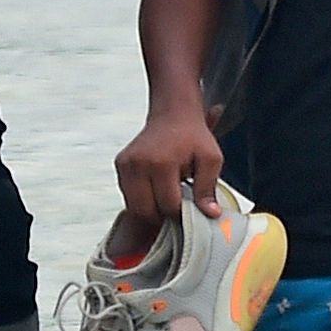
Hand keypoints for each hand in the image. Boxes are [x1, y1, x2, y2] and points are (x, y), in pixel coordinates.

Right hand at [115, 107, 222, 222]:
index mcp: (161, 163)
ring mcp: (126, 165)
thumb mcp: (211, 159)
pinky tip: (157, 191)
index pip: (168, 205)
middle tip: (179, 207)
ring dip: (152, 209)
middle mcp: (138, 164)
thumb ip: (208, 188)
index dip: (182, 213)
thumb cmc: (194, 137)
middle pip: (147, 211)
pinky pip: (128, 196)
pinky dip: (142, 200)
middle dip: (164, 215)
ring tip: (169, 197)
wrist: (173, 114)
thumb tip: (210, 214)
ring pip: (134, 207)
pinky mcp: (120, 165)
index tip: (191, 210)